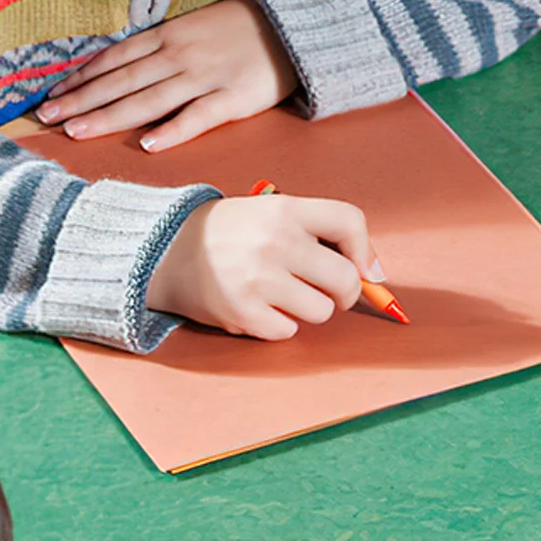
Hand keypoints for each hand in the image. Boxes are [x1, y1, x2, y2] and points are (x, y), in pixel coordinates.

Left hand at [36, 0, 298, 149]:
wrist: (292, 26)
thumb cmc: (243, 29)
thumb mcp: (196, 28)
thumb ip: (163, 47)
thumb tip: (125, 69)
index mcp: (169, 37)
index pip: (114, 59)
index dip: (81, 78)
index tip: (52, 95)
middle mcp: (179, 56)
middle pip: (122, 82)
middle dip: (81, 100)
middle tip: (46, 118)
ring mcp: (205, 77)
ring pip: (149, 100)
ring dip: (110, 116)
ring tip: (77, 132)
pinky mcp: (234, 98)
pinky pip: (198, 117)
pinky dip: (173, 130)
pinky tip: (149, 145)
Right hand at [146, 194, 379, 340]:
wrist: (165, 249)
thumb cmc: (233, 234)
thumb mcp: (273, 213)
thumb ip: (320, 233)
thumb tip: (374, 276)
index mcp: (285, 209)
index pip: (349, 220)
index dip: (365, 251)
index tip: (364, 270)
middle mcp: (275, 241)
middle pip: (346, 279)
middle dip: (345, 293)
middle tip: (329, 292)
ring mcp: (257, 278)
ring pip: (322, 311)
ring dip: (310, 310)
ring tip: (284, 296)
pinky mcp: (241, 311)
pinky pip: (288, 331)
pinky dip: (279, 325)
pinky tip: (260, 308)